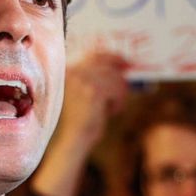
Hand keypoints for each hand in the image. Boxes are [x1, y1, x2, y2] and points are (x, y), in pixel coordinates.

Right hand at [30, 52, 129, 195]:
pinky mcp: (94, 92)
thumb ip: (92, 79)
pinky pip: (117, 90)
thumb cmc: (76, 122)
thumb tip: (118, 67)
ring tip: (111, 108)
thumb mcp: (81, 95)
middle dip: (119, 75)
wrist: (71, 141)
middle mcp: (72, 72)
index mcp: (66, 72)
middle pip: (107, 64)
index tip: (124, 61)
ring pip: (115, 78)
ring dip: (119, 93)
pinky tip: (110, 112)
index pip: (93, 55)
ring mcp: (82, 81)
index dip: (111, 57)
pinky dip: (118, 102)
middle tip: (129, 80)